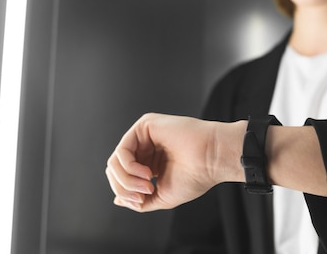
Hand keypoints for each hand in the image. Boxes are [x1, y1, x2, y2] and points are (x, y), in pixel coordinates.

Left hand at [106, 113, 243, 211]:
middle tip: (143, 195)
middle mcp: (145, 147)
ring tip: (147, 185)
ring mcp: (144, 136)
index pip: (121, 177)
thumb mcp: (162, 196)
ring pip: (115, 161)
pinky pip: (122, 150)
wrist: (212, 159)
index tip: (142, 200)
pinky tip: (147, 173)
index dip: (125, 193)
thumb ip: (139, 200)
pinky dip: (129, 168)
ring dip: (127, 180)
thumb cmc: (196, 176)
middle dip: (124, 187)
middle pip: (115, 170)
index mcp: (150, 162)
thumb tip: (118, 200)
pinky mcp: (144, 126)